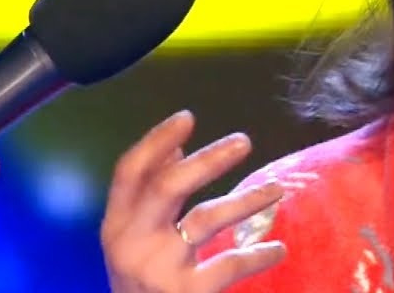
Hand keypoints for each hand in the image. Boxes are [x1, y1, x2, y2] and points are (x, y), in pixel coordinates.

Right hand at [101, 111, 285, 292]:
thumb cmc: (141, 286)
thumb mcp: (134, 243)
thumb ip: (149, 199)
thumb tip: (174, 149)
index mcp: (115, 226)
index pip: (129, 172)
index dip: (156, 140)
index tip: (187, 117)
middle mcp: (130, 244)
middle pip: (168, 186)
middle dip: (208, 160)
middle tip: (243, 141)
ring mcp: (157, 269)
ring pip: (206, 219)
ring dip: (247, 199)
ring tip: (278, 189)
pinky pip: (229, 265)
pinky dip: (258, 254)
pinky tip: (278, 249)